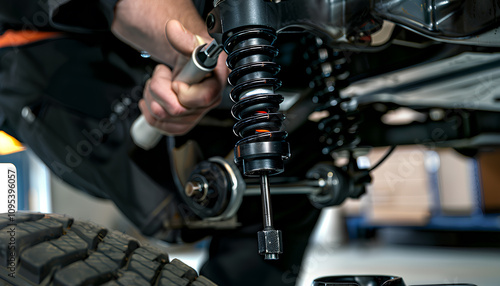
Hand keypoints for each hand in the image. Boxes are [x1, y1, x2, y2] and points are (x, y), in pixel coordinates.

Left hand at [139, 20, 227, 134]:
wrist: (189, 64)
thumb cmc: (193, 55)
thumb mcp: (191, 42)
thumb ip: (183, 38)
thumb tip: (173, 29)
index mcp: (215, 84)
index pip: (201, 99)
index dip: (182, 89)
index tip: (176, 80)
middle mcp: (208, 103)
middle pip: (177, 111)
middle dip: (160, 90)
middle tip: (162, 77)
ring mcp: (195, 115)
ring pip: (164, 119)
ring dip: (152, 98)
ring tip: (158, 85)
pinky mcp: (182, 123)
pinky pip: (160, 126)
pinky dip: (149, 111)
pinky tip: (154, 98)